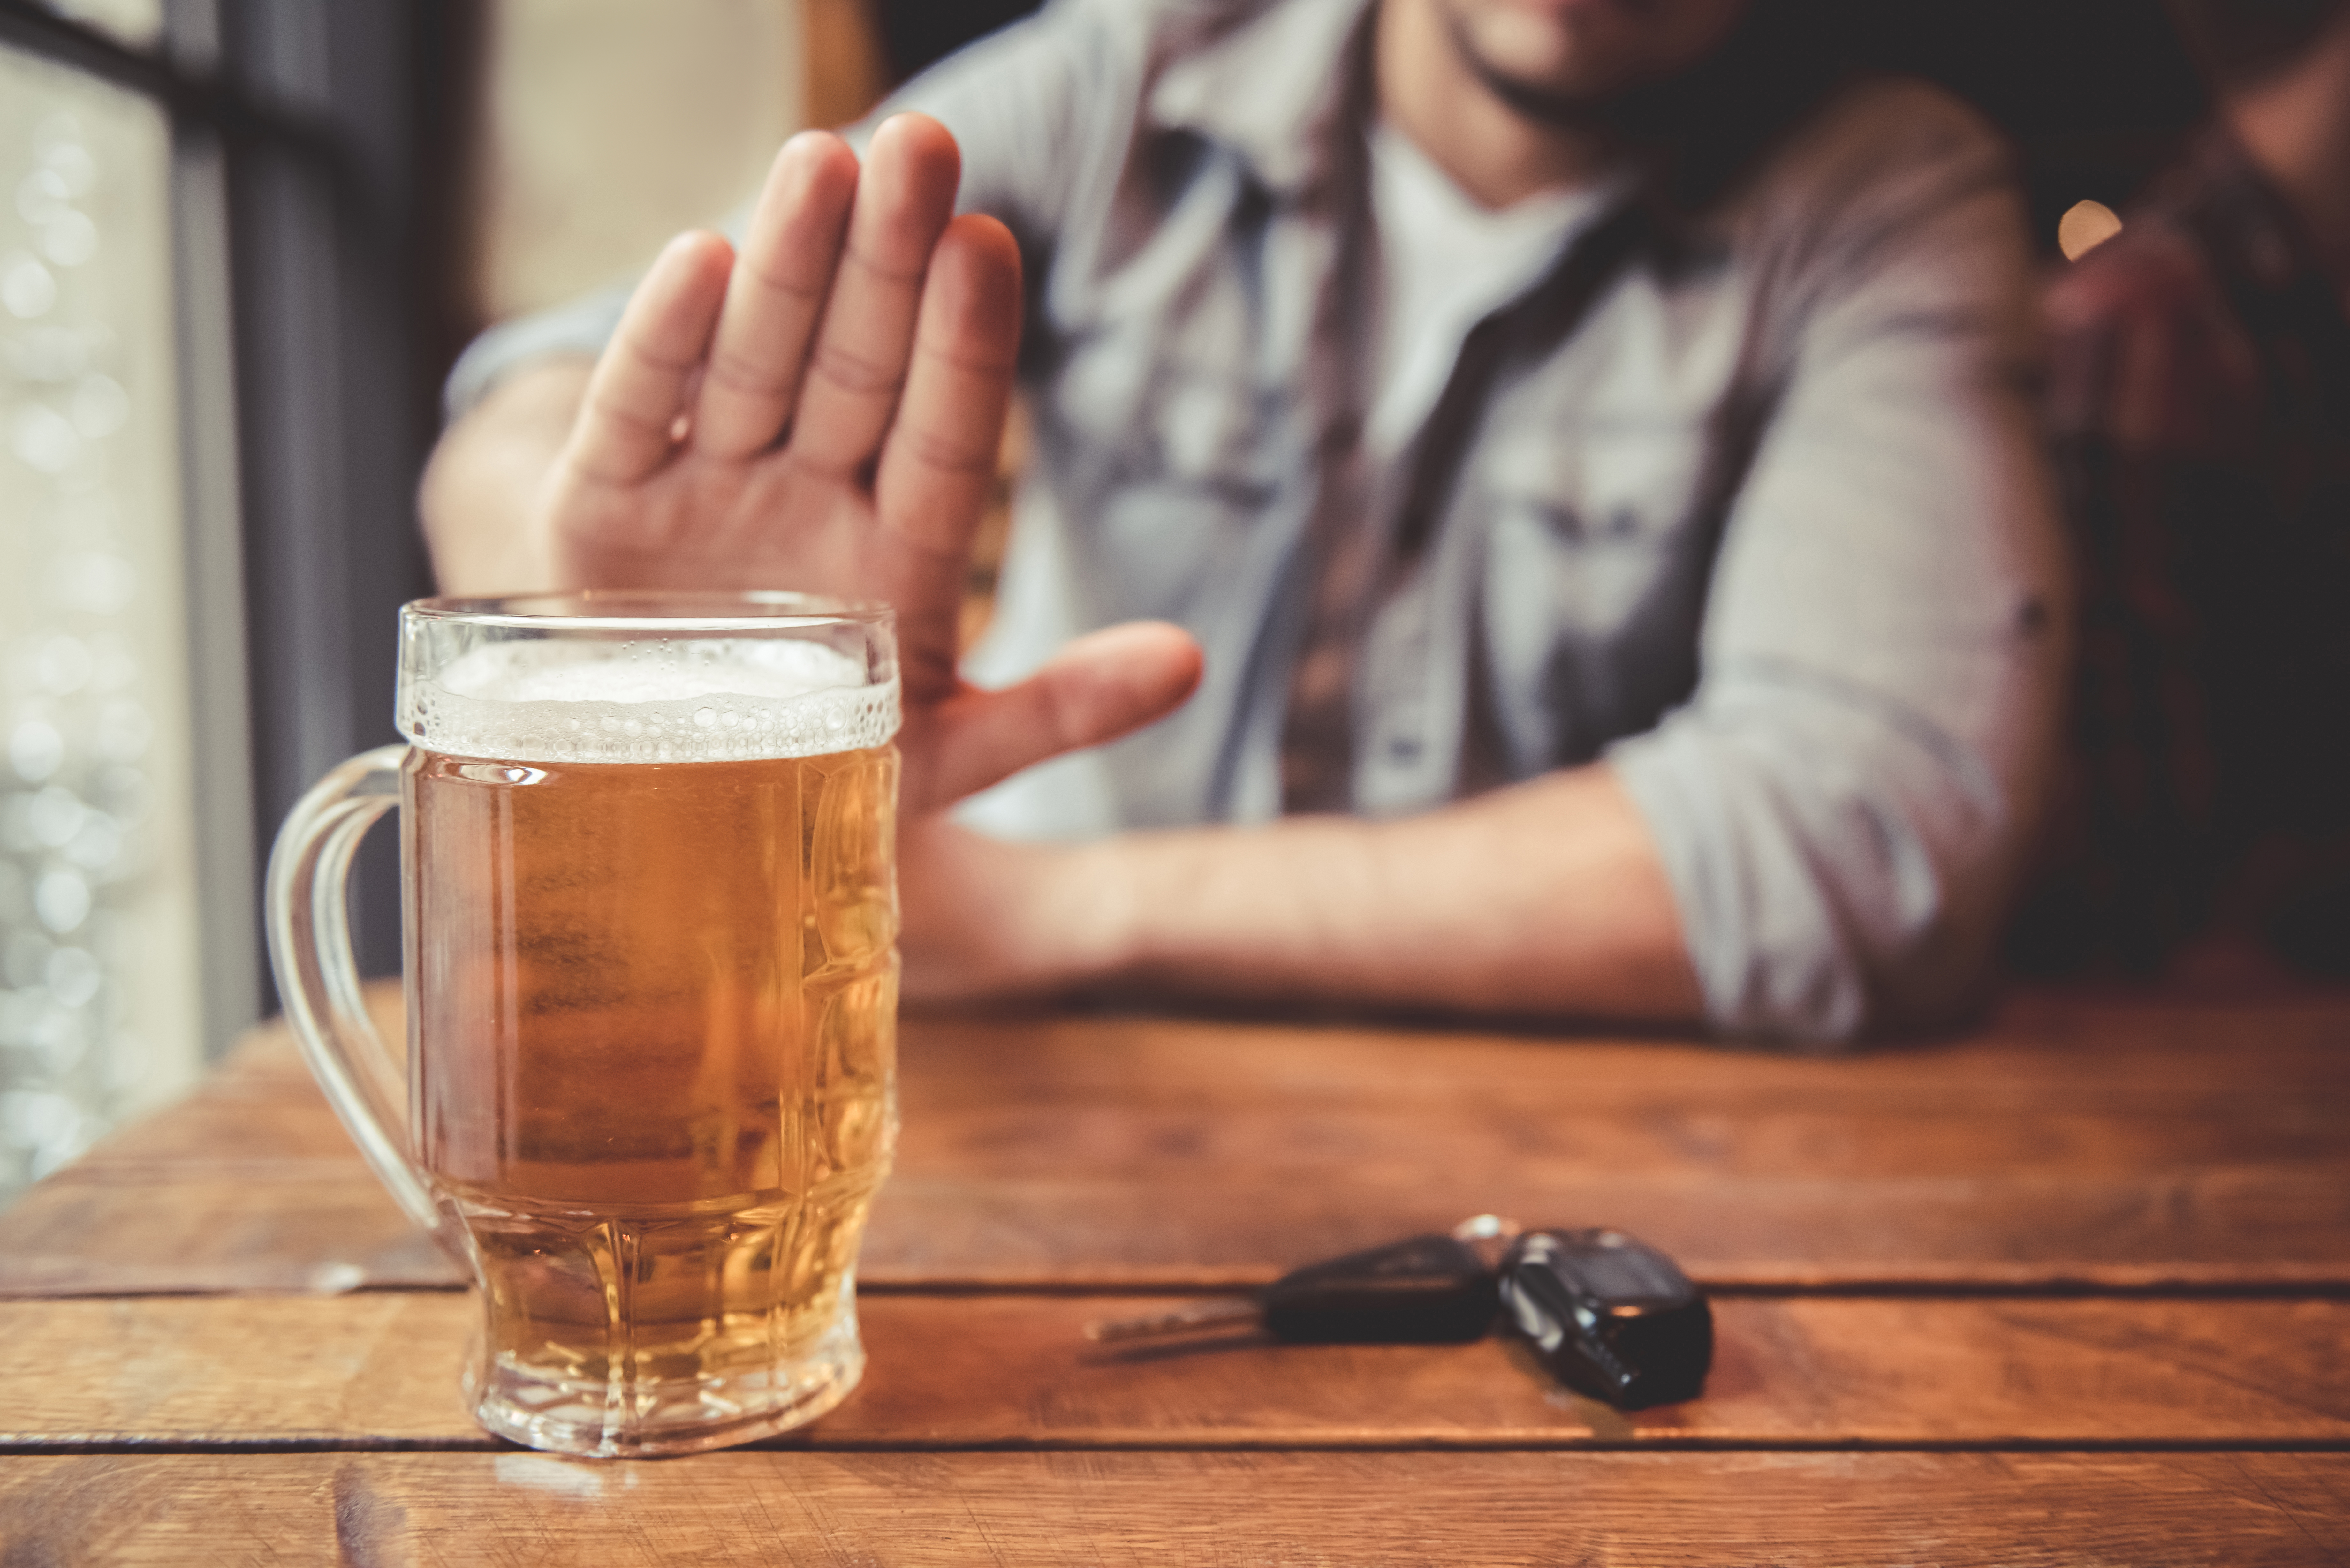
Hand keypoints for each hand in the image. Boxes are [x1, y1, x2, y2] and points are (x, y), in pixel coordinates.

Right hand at [534, 113, 1199, 813]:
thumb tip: (1189, 664)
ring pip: (757, 364)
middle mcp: (807, 500)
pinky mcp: (604, 508)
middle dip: (884, 259)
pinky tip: (701, 258)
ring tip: (820, 161)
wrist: (672, 826)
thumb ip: (1061, 712)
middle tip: (918, 144)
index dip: (964, 343)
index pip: (944, 430)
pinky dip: (663, 345)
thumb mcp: (944, 754)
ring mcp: (708, 494)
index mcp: (897, 551)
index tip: (987, 244)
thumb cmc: (817, 777)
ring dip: (788, 267)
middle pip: (857, 367)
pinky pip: (641, 415)